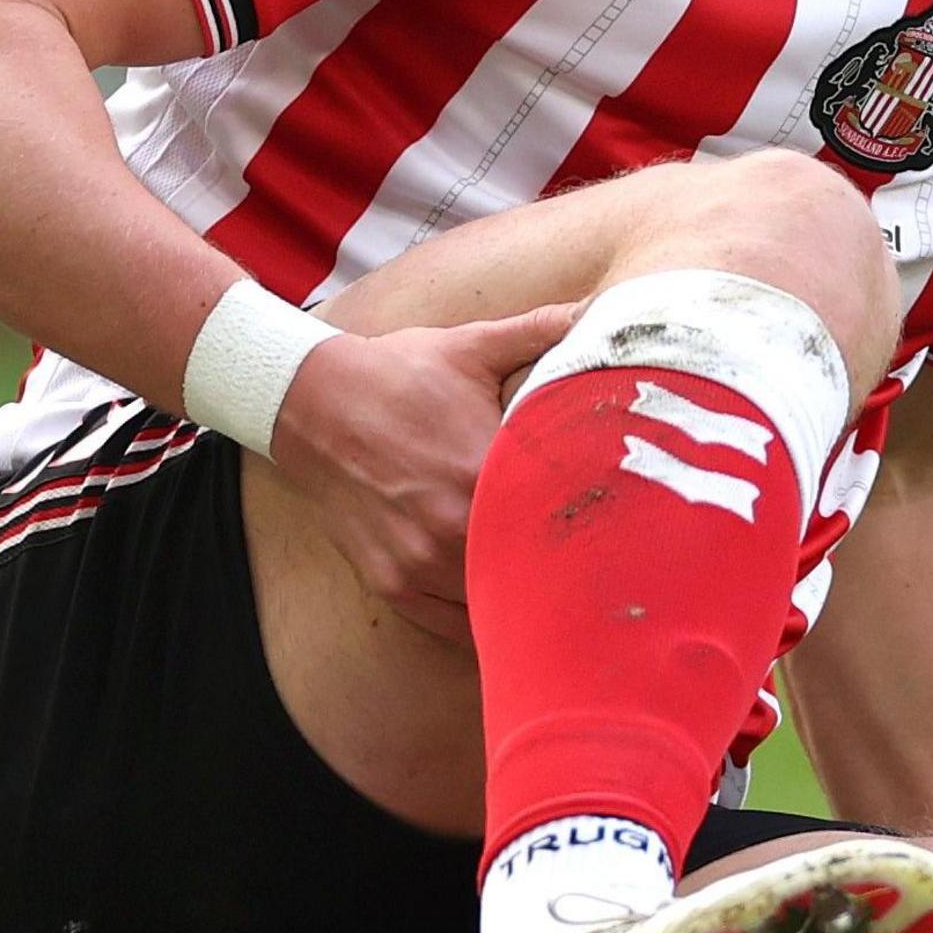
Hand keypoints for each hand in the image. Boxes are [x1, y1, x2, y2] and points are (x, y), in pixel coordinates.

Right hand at [265, 301, 579, 640]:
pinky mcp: (393, 584)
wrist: (309, 402)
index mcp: (483, 471)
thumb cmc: (397, 373)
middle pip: (534, 572)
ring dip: (524, 598)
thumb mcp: (472, 345)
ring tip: (563, 594)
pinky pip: (451, 625)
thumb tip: (602, 307)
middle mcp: (452, 526)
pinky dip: (480, 618)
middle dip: (567, 571)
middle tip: (604, 571)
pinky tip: (506, 602)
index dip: (596, 527)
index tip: (623, 529)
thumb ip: (543, 329)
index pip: (558, 519)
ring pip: (494, 604)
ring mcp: (419, 562)